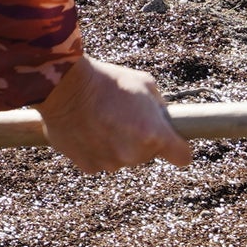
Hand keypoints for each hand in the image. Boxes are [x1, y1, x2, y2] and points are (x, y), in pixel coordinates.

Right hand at [35, 55, 191, 173]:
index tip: (174, 143)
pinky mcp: (89, 166)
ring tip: (103, 120)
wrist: (64, 86)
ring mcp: (111, 163)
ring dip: (117, 145)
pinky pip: (100, 161)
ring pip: (122, 158)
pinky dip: (96, 149)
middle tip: (125, 118)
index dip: (178, 149)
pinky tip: (88, 129)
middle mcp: (135, 154)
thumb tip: (164, 120)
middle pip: (148, 155)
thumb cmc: (107, 80)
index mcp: (155, 135)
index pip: (183, 157)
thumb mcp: (144, 85)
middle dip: (142, 140)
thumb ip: (159, 108)